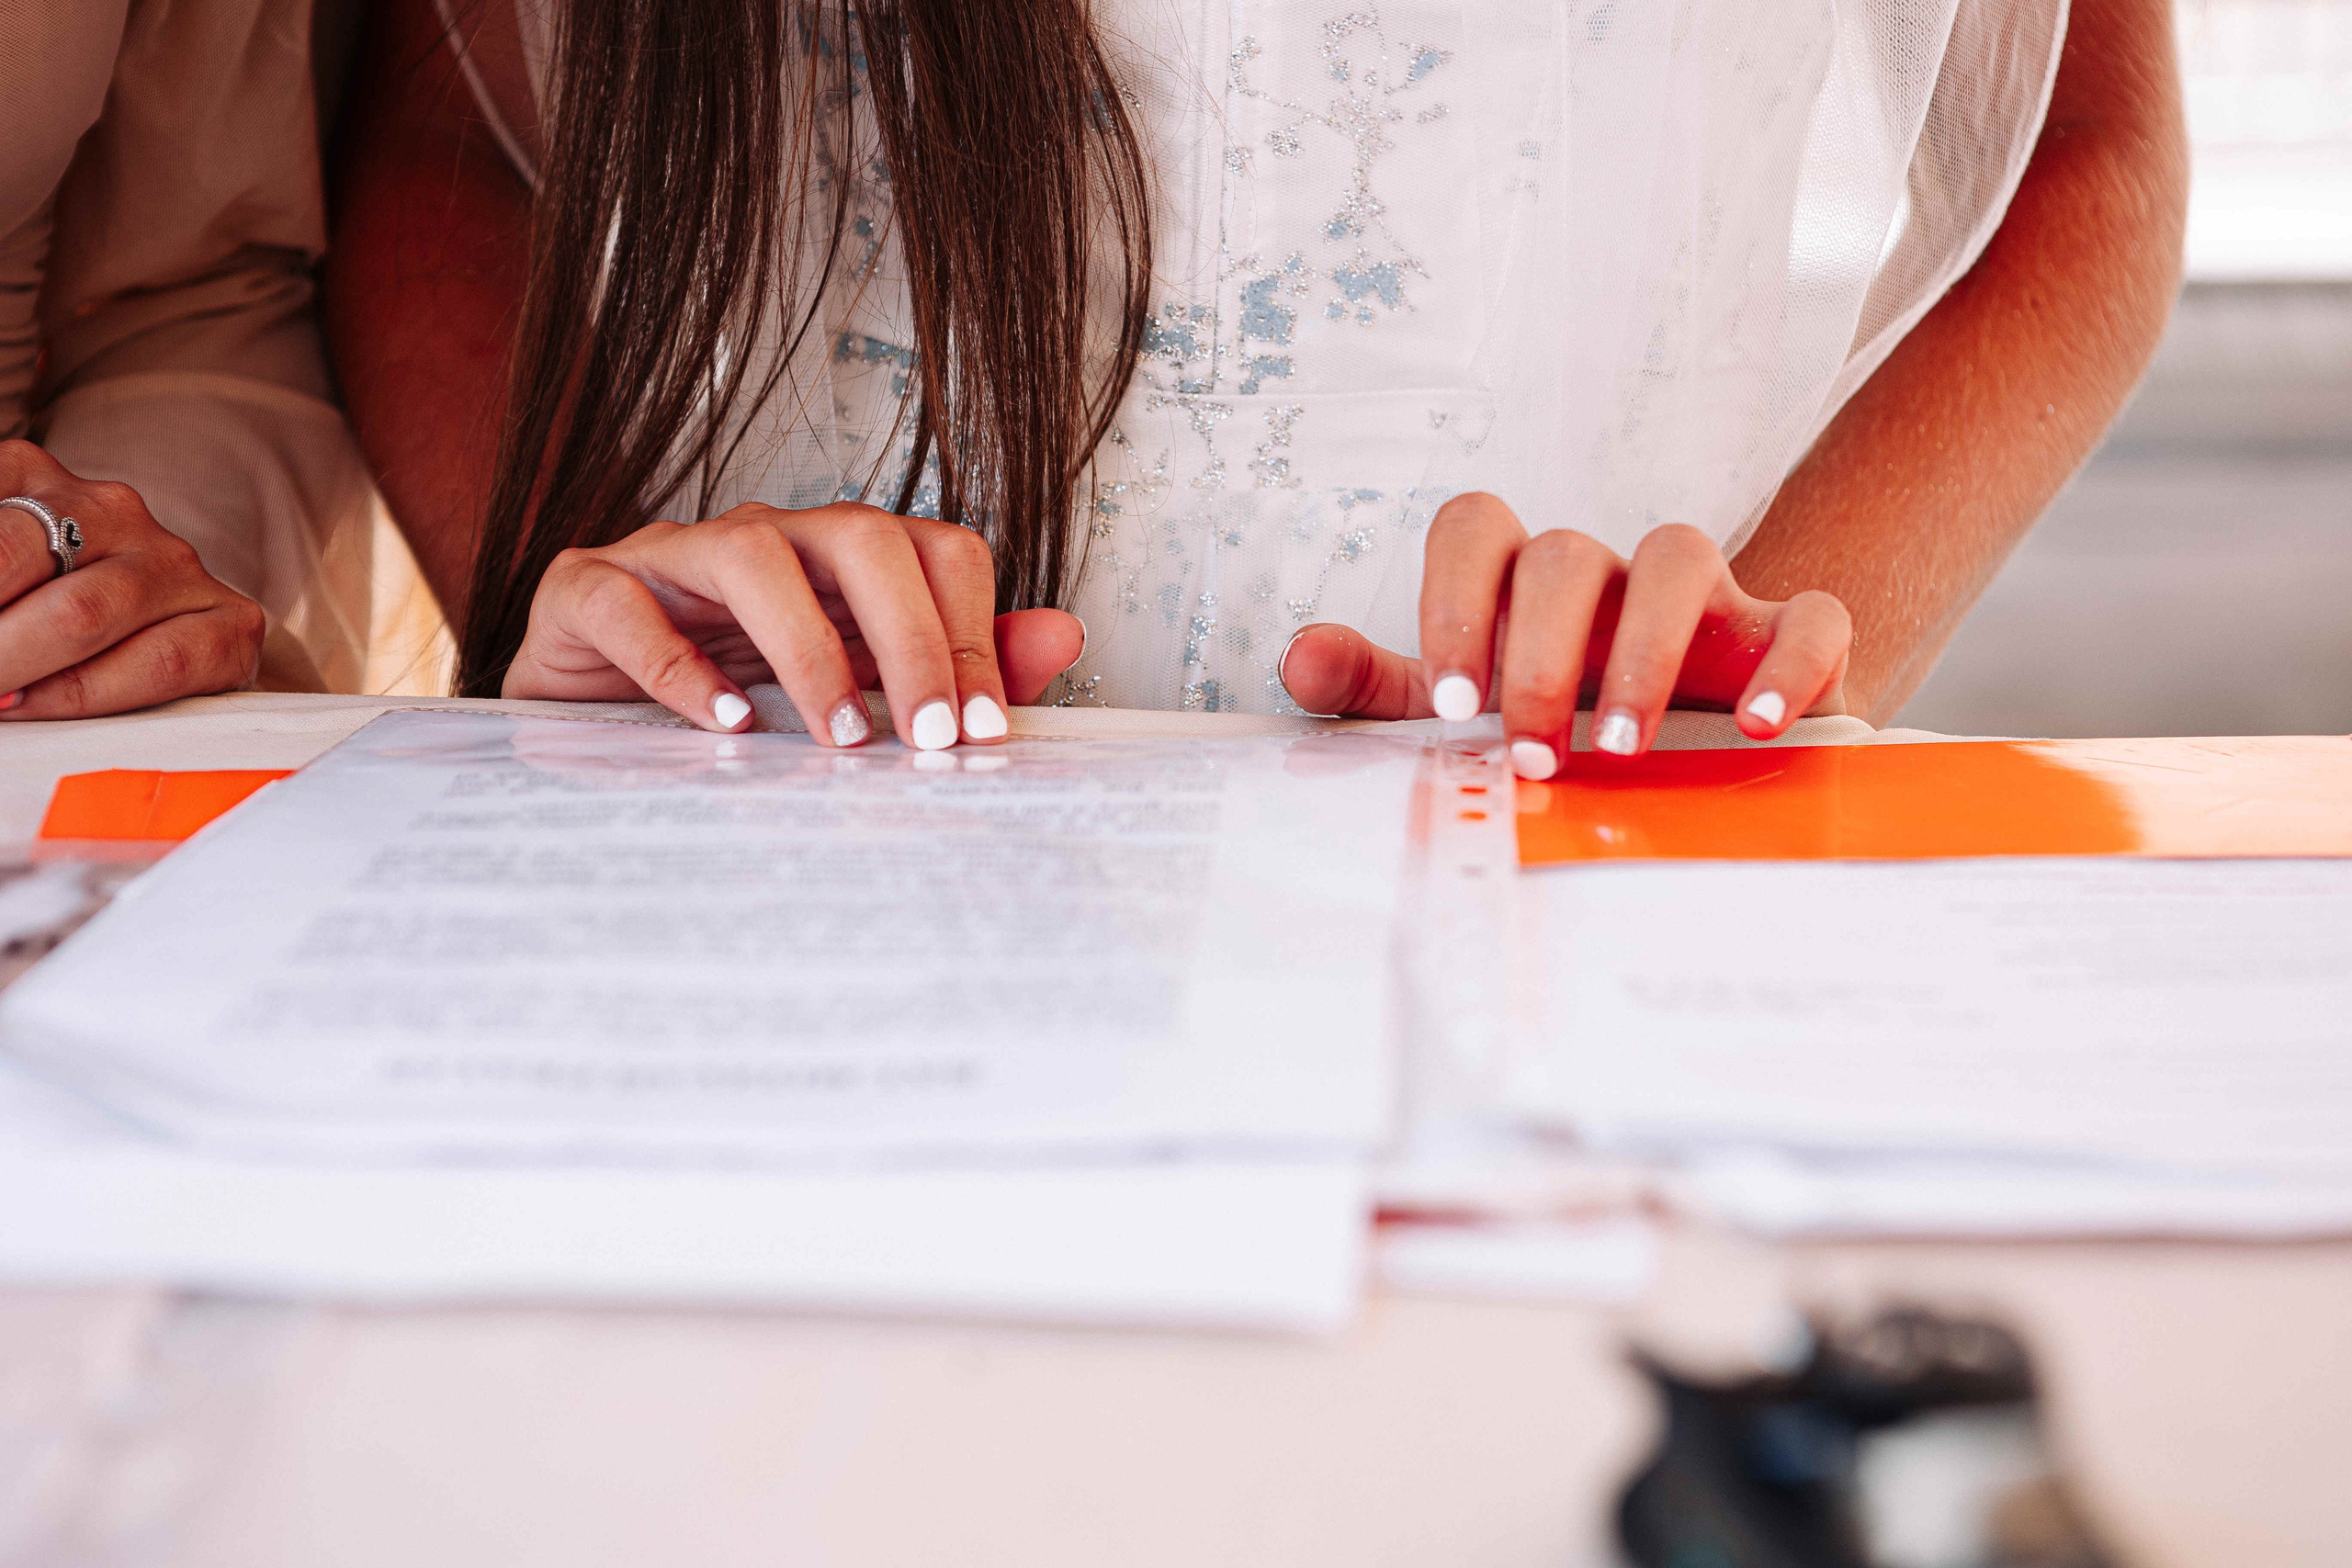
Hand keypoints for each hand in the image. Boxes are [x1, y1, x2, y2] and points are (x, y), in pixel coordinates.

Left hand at [0, 440, 266, 720]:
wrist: (152, 630)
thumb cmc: (32, 608)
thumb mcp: (1, 564)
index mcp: (28, 474)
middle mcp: (108, 508)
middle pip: (21, 558)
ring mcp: (175, 563)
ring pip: (87, 612)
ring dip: (13, 665)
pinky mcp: (230, 623)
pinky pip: (161, 662)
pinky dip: (86, 694)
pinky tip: (32, 707)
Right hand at [506, 502, 1085, 744]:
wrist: (579, 713)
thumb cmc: (725, 698)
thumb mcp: (852, 693)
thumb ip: (957, 668)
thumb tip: (1064, 638)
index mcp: (839, 560)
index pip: (935, 552)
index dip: (971, 635)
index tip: (982, 734)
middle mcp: (768, 540)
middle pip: (859, 537)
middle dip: (910, 637)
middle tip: (931, 740)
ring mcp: (673, 556)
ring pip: (751, 555)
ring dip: (808, 649)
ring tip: (839, 737)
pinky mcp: (586, 589)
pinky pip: (629, 606)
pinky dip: (680, 666)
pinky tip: (722, 724)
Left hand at [1278, 494, 1850, 776]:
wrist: (1691, 748)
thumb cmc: (1558, 719)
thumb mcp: (1460, 711)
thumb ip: (1378, 687)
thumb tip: (1300, 658)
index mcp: (1524, 583)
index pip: (1476, 528)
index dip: (1454, 603)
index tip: (1450, 704)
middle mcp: (1610, 573)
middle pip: (1568, 553)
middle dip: (1541, 654)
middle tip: (1530, 750)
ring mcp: (1703, 595)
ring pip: (1680, 555)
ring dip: (1647, 652)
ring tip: (1623, 748)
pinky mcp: (1783, 635)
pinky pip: (1806, 616)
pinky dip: (1789, 663)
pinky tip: (1758, 725)